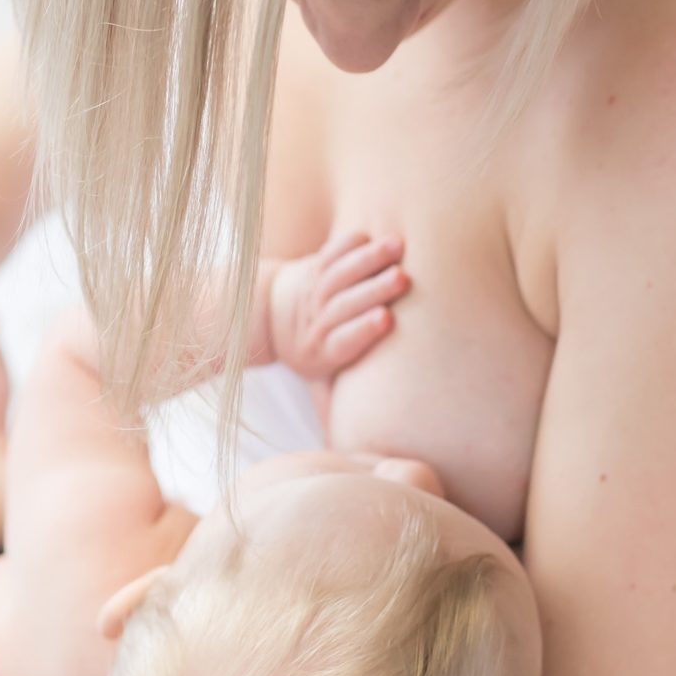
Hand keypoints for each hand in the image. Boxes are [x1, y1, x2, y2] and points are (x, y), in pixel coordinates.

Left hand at [266, 231, 408, 382]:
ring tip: (397, 247)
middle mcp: (315, 322)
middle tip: (402, 279)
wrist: (273, 321)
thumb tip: (372, 439)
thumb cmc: (319, 354)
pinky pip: (328, 253)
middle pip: (343, 305)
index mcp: (321, 354)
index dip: (363, 330)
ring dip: (369, 259)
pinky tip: (372, 235)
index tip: (386, 319)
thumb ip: (340, 397)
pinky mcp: (312, 269)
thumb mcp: (323, 379)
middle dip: (374, 290)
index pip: (343, 342)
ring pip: (337, 274)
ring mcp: (312, 293)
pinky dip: (348, 243)